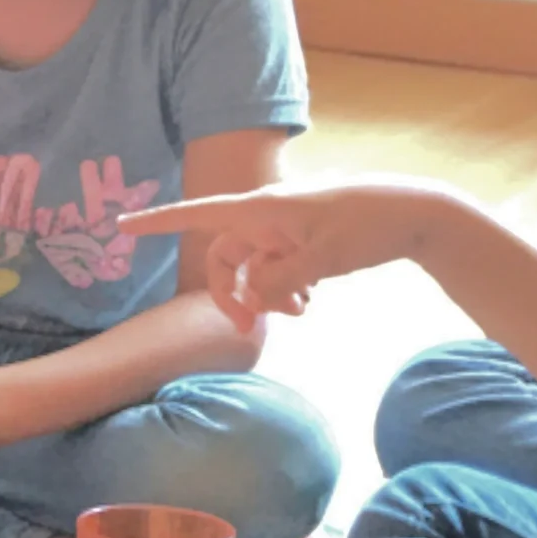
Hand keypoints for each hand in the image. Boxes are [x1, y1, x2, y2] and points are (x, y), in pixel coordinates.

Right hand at [120, 182, 451, 328]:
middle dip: (233, 292)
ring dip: (267, 295)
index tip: (122, 227)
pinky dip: (286, 288)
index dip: (158, 222)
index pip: (199, 214)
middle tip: (249, 328)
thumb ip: (279, 281)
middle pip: (227, 257)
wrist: (415, 213)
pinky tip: (310, 300)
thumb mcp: (323, 258)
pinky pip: (277, 268)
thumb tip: (251, 299)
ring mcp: (286, 229)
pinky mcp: (304, 240)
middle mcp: (267, 217)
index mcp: (263, 209)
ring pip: (255, 268)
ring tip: (301, 313)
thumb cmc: (367, 225)